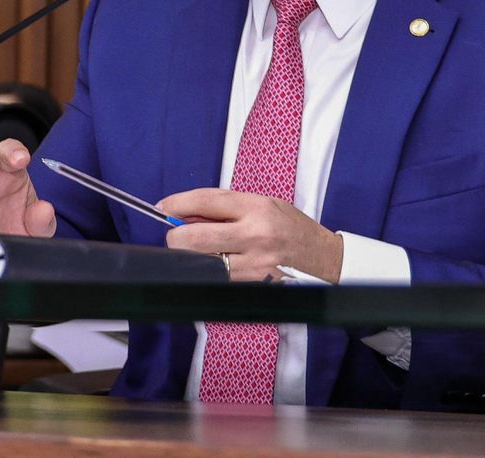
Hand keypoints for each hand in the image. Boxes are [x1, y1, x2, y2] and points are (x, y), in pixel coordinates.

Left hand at [158, 188, 343, 283]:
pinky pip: (218, 277)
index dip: (178, 204)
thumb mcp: (262, 203)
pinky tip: (215, 262)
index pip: (206, 201)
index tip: (162, 207)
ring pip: (203, 262)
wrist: (321, 256)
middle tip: (176, 234)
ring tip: (199, 248)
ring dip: (191, 256)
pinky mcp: (253, 284)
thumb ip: (225, 206)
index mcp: (256, 208)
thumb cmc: (290, 225)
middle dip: (176, 237)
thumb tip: (187, 212)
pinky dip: (208, 270)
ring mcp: (253, 263)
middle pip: (196, 238)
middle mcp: (254, 235)